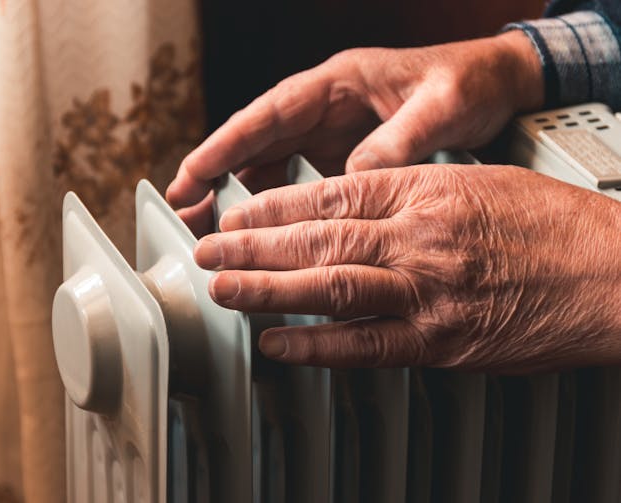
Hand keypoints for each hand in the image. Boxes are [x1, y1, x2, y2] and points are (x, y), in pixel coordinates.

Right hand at [167, 31, 542, 233]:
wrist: (497, 87)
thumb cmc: (468, 83)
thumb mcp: (440, 106)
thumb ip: (397, 141)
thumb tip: (356, 182)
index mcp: (338, 84)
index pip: (269, 114)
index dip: (226, 144)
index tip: (192, 173)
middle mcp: (326, 109)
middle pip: (257, 143)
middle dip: (216, 175)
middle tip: (183, 212)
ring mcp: (332, 135)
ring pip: (271, 166)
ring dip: (240, 197)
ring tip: (211, 231)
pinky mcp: (343, 158)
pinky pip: (298, 183)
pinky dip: (275, 207)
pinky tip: (262, 235)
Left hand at [193, 165, 620, 372]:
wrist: (613, 274)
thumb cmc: (550, 224)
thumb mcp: (474, 183)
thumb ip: (409, 195)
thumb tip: (351, 209)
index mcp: (426, 191)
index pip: (329, 194)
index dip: (273, 207)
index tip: (238, 213)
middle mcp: (419, 238)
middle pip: (317, 239)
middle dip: (253, 245)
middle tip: (211, 249)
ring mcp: (428, 291)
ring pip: (330, 287)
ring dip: (267, 290)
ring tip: (223, 289)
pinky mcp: (441, 342)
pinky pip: (365, 345)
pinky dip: (316, 347)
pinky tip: (278, 343)